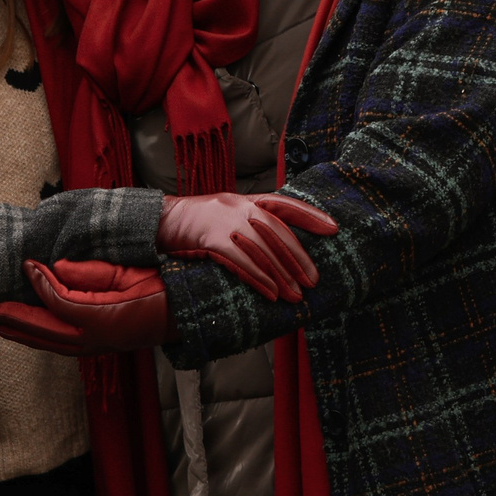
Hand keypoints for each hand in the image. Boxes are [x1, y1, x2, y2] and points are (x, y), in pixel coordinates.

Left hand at [0, 261, 171, 355]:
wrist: (187, 313)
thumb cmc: (162, 288)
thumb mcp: (128, 273)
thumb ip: (90, 273)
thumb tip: (56, 268)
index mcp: (104, 317)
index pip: (60, 301)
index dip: (40, 282)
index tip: (28, 264)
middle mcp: (98, 337)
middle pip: (50, 330)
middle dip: (21, 319)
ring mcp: (100, 346)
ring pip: (55, 344)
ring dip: (28, 335)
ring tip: (4, 327)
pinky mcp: (102, 347)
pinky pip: (66, 347)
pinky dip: (46, 341)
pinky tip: (35, 334)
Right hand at [156, 192, 337, 303]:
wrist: (162, 221)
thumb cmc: (198, 222)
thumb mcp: (229, 214)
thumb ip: (254, 224)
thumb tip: (283, 246)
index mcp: (248, 199)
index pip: (286, 204)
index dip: (311, 216)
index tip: (334, 228)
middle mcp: (240, 207)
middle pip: (278, 234)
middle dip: (298, 259)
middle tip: (313, 281)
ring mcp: (226, 222)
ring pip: (262, 251)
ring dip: (282, 276)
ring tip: (296, 295)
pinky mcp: (211, 240)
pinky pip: (241, 262)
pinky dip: (259, 279)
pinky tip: (271, 294)